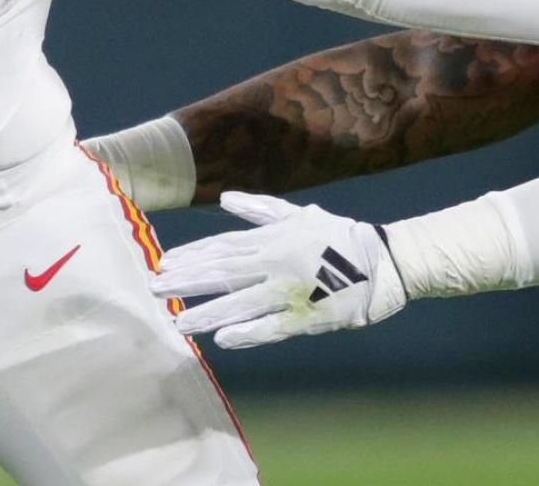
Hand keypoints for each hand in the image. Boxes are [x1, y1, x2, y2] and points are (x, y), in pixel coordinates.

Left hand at [153, 192, 405, 348]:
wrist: (385, 261)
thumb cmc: (340, 237)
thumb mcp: (300, 214)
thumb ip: (260, 209)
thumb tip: (226, 198)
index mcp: (274, 238)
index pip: (224, 247)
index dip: (192, 256)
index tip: (163, 262)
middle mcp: (277, 262)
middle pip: (224, 272)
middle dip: (187, 281)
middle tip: (154, 288)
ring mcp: (292, 289)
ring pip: (242, 301)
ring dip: (208, 312)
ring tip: (177, 322)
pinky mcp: (309, 316)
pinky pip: (273, 327)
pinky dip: (249, 332)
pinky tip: (223, 340)